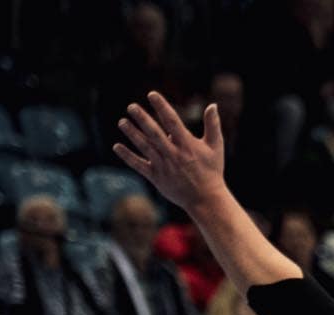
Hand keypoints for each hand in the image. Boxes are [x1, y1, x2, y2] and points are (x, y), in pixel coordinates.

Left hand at [114, 91, 226, 211]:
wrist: (206, 199)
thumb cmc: (212, 171)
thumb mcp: (216, 147)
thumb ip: (213, 125)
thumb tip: (213, 105)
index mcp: (187, 145)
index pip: (172, 122)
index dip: (162, 107)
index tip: (152, 94)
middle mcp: (174, 154)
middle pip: (155, 133)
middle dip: (143, 119)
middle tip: (131, 107)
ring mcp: (164, 166)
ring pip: (145, 147)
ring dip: (133, 134)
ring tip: (122, 122)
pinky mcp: (157, 178)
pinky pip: (139, 165)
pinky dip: (127, 156)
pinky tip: (117, 146)